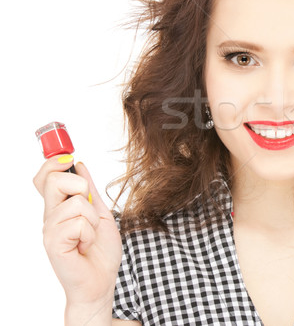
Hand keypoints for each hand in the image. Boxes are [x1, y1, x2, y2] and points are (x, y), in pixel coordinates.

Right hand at [33, 155, 121, 306]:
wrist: (101, 281)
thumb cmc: (100, 251)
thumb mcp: (101, 213)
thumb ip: (90, 190)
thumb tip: (80, 164)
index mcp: (60, 207)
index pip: (45, 177)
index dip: (53, 162)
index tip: (68, 158)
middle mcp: (50, 216)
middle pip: (54, 180)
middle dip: (80, 186)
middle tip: (89, 208)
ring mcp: (50, 230)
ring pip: (76, 202)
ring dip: (92, 218)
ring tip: (89, 235)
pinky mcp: (53, 244)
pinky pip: (78, 222)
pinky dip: (90, 232)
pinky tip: (85, 245)